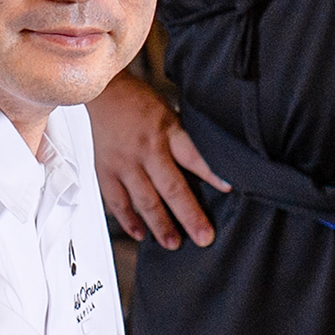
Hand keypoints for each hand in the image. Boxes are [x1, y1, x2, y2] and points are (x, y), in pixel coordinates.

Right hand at [93, 74, 228, 246]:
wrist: (105, 91)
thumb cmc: (141, 102)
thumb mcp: (171, 113)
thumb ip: (184, 140)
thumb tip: (209, 166)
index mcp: (167, 131)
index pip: (194, 157)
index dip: (213, 174)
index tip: (229, 189)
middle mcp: (146, 149)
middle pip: (171, 187)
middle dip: (189, 215)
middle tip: (203, 236)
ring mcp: (124, 162)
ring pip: (144, 200)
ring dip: (160, 225)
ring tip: (173, 243)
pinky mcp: (105, 170)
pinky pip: (117, 201)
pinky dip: (128, 220)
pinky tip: (140, 233)